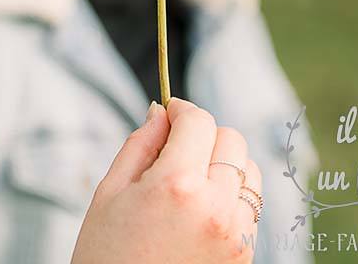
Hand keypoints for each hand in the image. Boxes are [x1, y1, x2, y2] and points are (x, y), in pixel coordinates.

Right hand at [71, 98, 260, 262]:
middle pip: (233, 139)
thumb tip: (161, 111)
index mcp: (176, 186)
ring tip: (191, 181)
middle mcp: (215, 207)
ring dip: (225, 164)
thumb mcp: (109, 193)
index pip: (199, 121)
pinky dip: (231, 196)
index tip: (170, 112)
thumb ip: (139, 145)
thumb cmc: (106, 256)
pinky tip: (200, 210)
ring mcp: (236, 233)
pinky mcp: (245, 254)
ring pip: (250, 171)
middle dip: (205, 134)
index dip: (182, 109)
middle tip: (176, 148)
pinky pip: (251, 206)